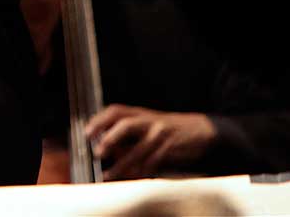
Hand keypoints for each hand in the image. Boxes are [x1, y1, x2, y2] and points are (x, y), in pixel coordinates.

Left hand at [86, 103, 216, 178]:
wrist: (202, 130)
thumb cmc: (169, 129)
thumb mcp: (148, 125)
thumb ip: (129, 135)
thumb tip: (109, 149)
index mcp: (141, 113)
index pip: (115, 110)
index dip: (99, 120)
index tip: (87, 132)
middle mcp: (149, 120)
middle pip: (125, 124)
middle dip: (109, 138)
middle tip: (98, 152)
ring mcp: (161, 133)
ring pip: (138, 150)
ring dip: (122, 164)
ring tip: (109, 174)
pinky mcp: (171, 147)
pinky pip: (154, 161)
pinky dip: (142, 171)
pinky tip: (134, 177)